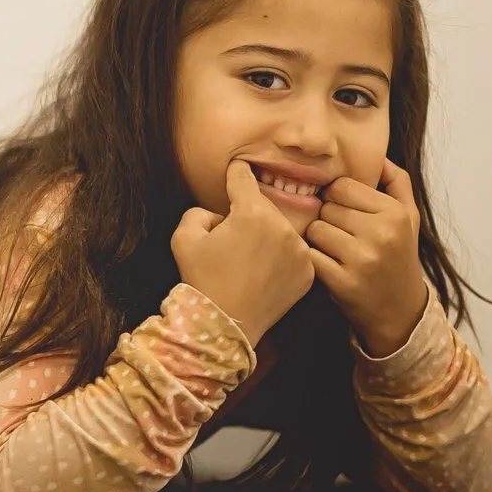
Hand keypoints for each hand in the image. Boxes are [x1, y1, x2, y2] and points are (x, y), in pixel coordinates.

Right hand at [171, 161, 316, 343]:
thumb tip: (219, 215)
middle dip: (248, 214)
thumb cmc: (201, 279)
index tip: (238, 167)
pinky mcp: (308, 272)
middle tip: (232, 236)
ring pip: (280, 229)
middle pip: (264, 206)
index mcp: (252, 213)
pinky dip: (281, 258)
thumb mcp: (184, 237)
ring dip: (267, 236)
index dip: (237, 172)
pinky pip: (294, 253)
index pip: (244, 178)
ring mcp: (300, 251)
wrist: (223, 325)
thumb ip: (199, 211)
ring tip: (248, 258)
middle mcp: (282, 227)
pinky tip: (263, 272)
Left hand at [305, 158, 432, 355]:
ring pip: (315, 229)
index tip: (346, 214)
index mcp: (394, 213)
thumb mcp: (409, 218)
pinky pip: (310, 255)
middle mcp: (381, 233)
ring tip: (336, 252)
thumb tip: (379, 155)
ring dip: (319, 240)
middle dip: (328, 219)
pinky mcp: (343, 282)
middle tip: (342, 237)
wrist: (400, 311)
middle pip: (327, 207)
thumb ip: (397, 181)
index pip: (343, 186)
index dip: (338, 198)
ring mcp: (362, 259)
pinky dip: (312, 260)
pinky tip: (327, 266)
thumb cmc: (399, 257)